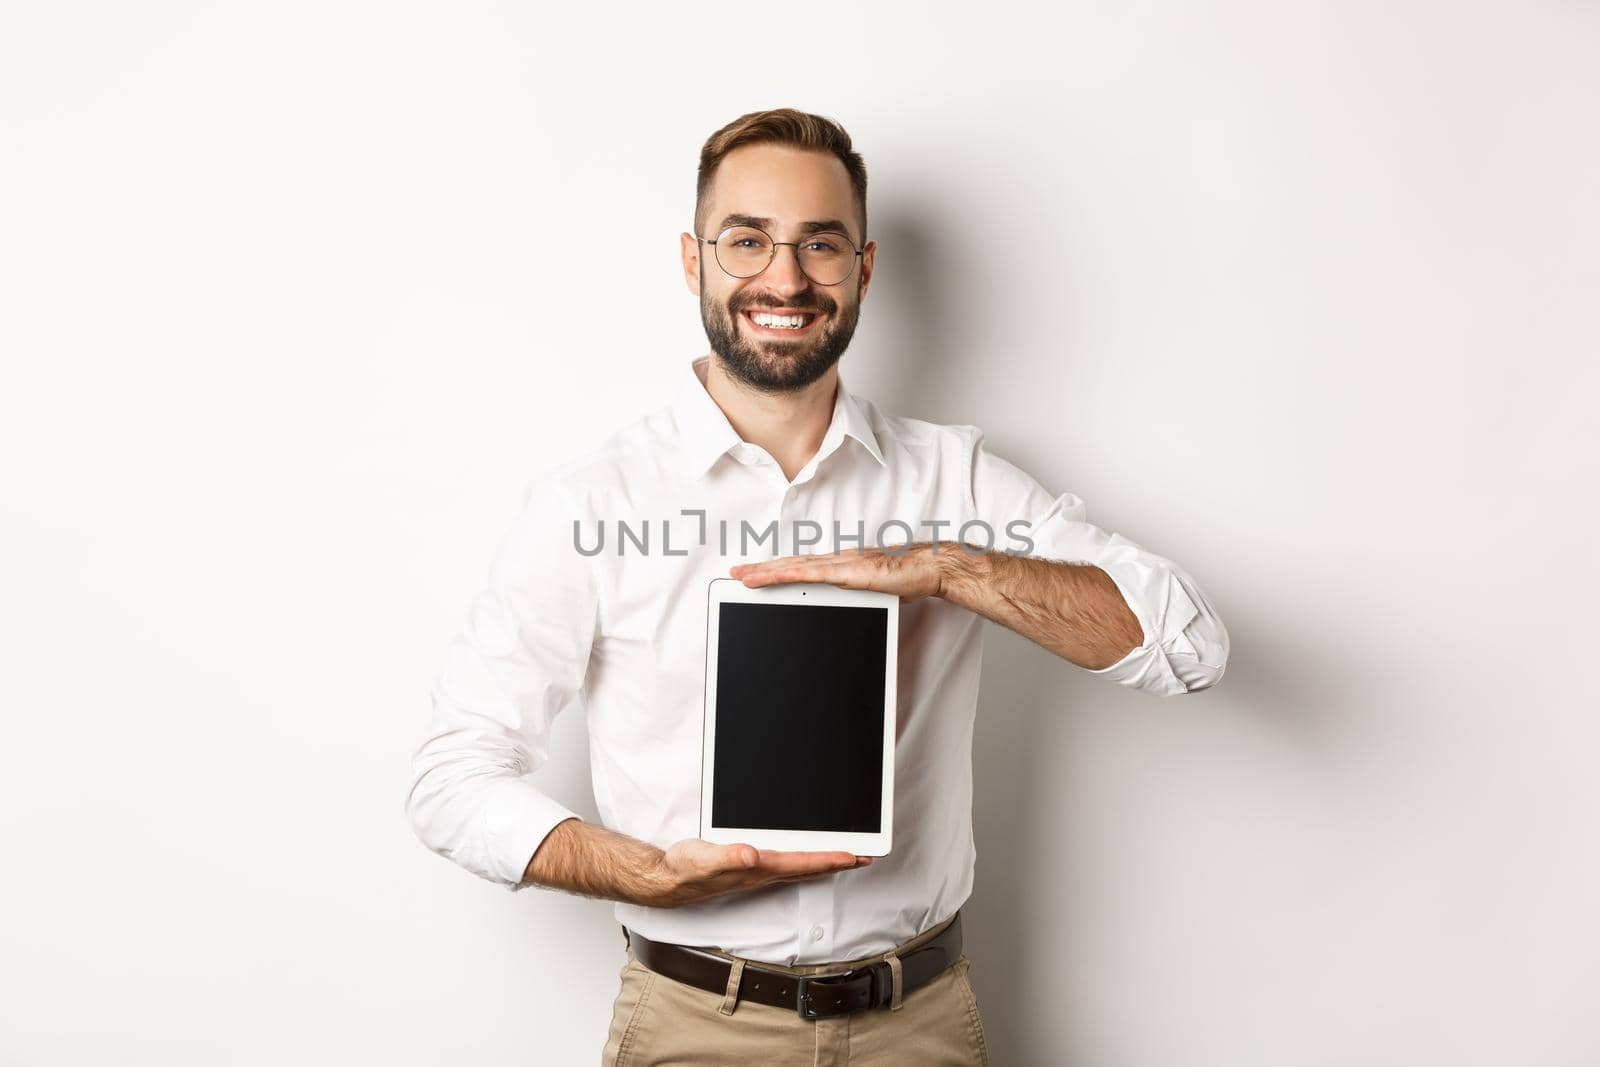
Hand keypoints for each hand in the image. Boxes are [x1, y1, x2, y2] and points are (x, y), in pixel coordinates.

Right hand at [646, 837, 872, 907]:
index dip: (830, 859)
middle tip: (866, 857)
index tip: (856, 855)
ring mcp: (757, 872)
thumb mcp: (703, 858)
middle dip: (839, 863)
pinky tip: (806, 854)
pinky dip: (805, 859)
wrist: (668, 879)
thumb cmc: (685, 868)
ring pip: (801, 867)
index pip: (802, 863)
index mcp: (758, 868)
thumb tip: (751, 856)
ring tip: (847, 856)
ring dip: (825, 862)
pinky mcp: (750, 867)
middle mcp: (762, 872)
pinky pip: (787, 864)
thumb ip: (728, 857)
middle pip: (810, 868)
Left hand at [729, 541, 962, 601]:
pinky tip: (770, 578)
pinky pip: (809, 574)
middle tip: (735, 573)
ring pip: (793, 567)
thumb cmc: (905, 578)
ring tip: (742, 576)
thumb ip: (857, 593)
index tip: (756, 574)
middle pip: (790, 565)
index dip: (777, 570)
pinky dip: (787, 575)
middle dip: (761, 570)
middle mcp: (835, 561)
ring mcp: (839, 565)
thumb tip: (850, 603)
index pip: (802, 567)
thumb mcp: (873, 591)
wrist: (925, 568)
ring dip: (766, 572)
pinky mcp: (845, 572)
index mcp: (840, 565)